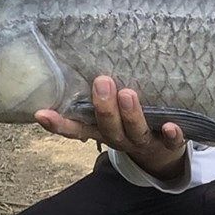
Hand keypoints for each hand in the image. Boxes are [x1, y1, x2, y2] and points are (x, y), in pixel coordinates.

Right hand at [34, 76, 186, 180]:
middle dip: (104, 108)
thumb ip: (96, 97)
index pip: (77, 129)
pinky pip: (171, 141)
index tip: (42, 113)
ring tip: (127, 94)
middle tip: (102, 82)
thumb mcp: (110, 115)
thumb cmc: (129, 125)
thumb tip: (77, 58)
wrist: (162, 155)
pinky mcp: (169, 144)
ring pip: (136, 132)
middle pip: (109, 128)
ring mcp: (145, 142)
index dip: (59, 124)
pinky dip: (171, 134)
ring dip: (131, 115)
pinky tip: (171, 125)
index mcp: (103, 131)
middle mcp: (121, 138)